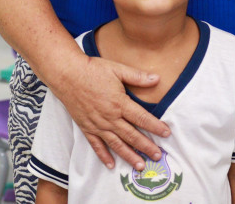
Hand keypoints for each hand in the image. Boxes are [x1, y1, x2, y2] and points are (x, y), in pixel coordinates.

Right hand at [51, 55, 168, 169]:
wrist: (67, 75)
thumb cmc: (93, 70)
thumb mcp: (117, 69)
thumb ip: (137, 76)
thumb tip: (157, 78)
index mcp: (119, 103)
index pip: (142, 118)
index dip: (155, 126)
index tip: (166, 133)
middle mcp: (110, 117)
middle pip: (131, 135)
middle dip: (146, 146)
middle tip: (158, 156)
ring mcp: (97, 125)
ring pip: (116, 144)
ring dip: (129, 156)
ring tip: (140, 166)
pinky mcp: (86, 128)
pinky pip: (96, 145)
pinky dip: (104, 156)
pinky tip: (111, 165)